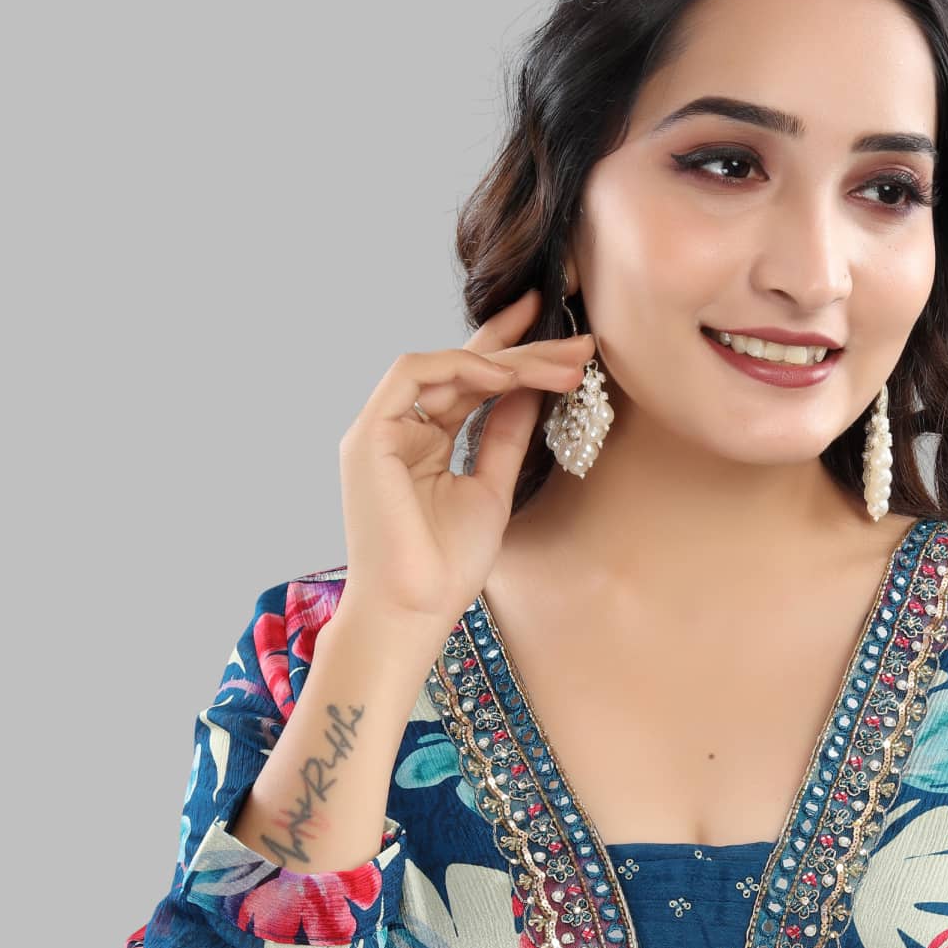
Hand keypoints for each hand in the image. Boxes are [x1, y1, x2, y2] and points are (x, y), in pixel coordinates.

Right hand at [332, 285, 592, 645]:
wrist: (413, 612)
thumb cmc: (446, 567)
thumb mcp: (492, 489)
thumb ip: (505, 436)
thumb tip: (533, 388)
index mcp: (422, 442)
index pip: (469, 383)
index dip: (511, 352)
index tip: (561, 335)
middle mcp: (398, 429)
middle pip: (463, 369)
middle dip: (523, 350)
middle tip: (578, 342)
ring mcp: (380, 429)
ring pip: (443, 365)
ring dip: (505, 360)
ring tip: (559, 365)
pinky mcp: (369, 435)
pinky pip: (413, 374)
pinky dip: (461, 368)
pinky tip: (507, 375)